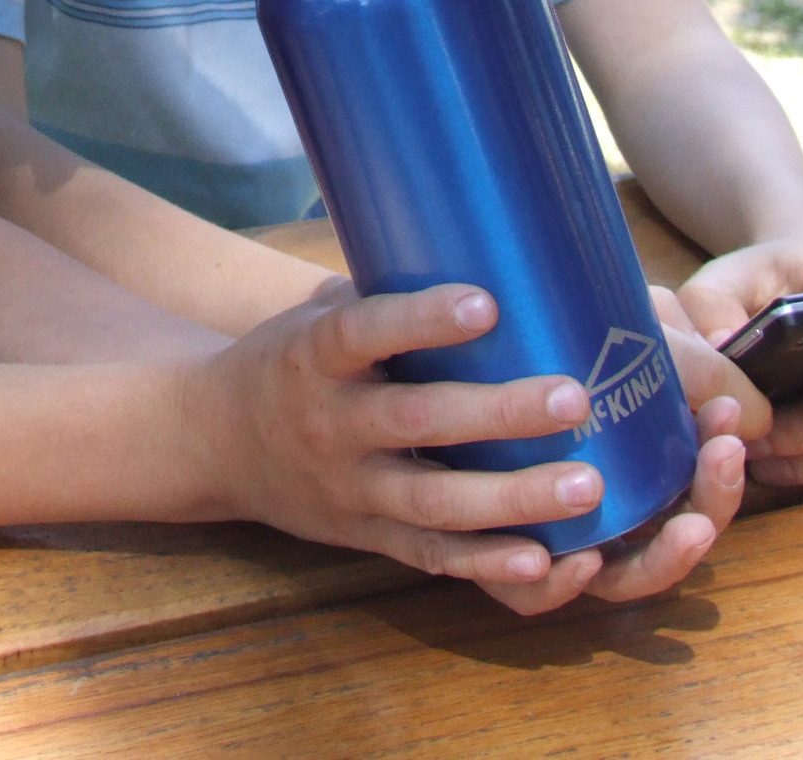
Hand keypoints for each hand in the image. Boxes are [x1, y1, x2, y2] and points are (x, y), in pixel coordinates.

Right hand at [190, 283, 749, 614]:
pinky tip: (545, 560)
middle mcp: (329, 425)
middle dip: (499, 413)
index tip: (486, 303)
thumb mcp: (317, 316)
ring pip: (435, 503)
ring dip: (514, 499)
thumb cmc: (292, 360)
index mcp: (313, 358)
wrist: (215, 442)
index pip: (362, 333)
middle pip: (416, 421)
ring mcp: (349, 489)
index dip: (420, 319)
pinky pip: (431, 556)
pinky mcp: (367, 536)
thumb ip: (386, 293)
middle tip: (575, 397)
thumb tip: (487, 237)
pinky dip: (486, 564)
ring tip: (587, 485)